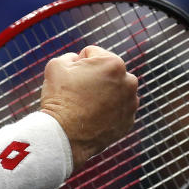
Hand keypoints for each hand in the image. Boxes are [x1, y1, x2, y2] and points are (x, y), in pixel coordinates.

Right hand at [40, 46, 138, 169]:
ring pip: (114, 89)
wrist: (65, 135)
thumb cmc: (60, 97)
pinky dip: (107, 109)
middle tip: (79, 90)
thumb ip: (71, 56)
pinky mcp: (128, 121)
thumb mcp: (57, 65)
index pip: (92, 53)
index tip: (72, 77)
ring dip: (103, 92)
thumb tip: (79, 61)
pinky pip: (117, 108)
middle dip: (95, 76)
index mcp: (113, 63)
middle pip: (107, 70)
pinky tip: (92, 116)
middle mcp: (129, 82)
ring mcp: (131, 103)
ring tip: (85, 105)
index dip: (77, 63)